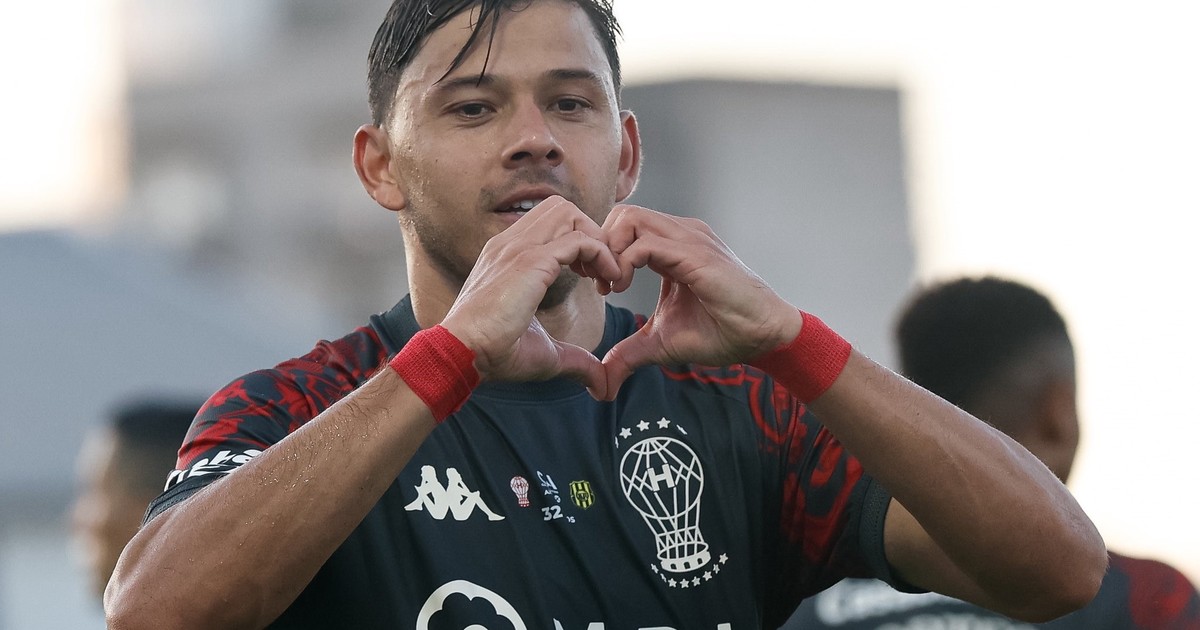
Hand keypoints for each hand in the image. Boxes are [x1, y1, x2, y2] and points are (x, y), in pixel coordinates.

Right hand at [440, 197, 621, 391]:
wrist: (462, 354)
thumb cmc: (494, 354)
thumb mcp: (545, 352)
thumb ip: (576, 360)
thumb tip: (601, 384)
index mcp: (508, 253)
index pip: (551, 221)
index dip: (579, 242)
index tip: (592, 278)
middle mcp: (512, 243)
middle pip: (564, 208)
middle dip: (591, 233)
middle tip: (599, 273)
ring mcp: (519, 248)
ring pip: (572, 215)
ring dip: (597, 241)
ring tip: (604, 276)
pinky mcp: (531, 262)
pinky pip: (579, 240)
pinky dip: (602, 256)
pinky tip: (605, 284)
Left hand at [596, 205, 801, 399]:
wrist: (763, 336)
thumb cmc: (722, 332)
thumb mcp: (661, 343)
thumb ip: (629, 352)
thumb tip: (603, 380)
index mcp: (672, 246)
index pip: (625, 226)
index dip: (603, 251)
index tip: (598, 285)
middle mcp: (679, 235)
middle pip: (622, 214)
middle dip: (600, 246)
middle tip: (599, 283)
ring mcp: (688, 240)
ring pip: (630, 219)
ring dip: (609, 252)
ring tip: (611, 287)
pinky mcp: (695, 255)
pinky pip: (646, 244)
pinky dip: (624, 263)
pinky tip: (623, 290)